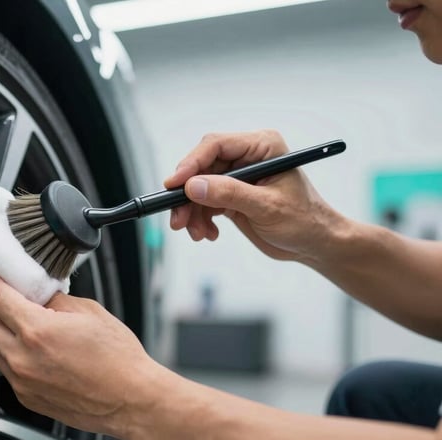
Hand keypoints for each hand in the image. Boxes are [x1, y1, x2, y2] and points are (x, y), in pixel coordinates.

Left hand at [0, 262, 156, 437]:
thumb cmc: (118, 360)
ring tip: (17, 318)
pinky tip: (29, 345)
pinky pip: (4, 367)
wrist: (131, 399)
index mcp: (36, 331)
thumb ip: (54, 299)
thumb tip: (37, 293)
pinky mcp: (25, 396)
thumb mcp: (88, 311)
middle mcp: (22, 358)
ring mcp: (21, 381)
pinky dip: (9, 351)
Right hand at [164, 129, 340, 261]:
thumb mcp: (267, 207)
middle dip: (187, 194)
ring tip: (197, 232)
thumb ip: (229, 194)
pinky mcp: (230, 195)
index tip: (175, 184)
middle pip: (201, 167)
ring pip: (198, 187)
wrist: (314, 244)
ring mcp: (237, 177)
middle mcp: (247, 157)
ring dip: (191, 211)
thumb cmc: (305, 220)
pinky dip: (200, 219)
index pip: (216, 145)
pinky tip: (209, 233)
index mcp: (262, 146)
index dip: (192, 163)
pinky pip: (203, 202)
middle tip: (178, 217)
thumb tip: (194, 186)